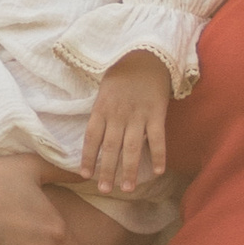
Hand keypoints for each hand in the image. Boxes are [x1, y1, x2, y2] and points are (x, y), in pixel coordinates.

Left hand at [81, 51, 172, 195]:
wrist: (146, 55)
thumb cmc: (122, 73)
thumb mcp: (103, 89)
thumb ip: (100, 112)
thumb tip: (95, 136)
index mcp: (102, 108)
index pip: (92, 137)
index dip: (88, 157)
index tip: (85, 175)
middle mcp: (118, 114)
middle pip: (111, 147)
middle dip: (107, 171)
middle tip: (105, 190)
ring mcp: (138, 115)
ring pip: (132, 147)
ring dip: (129, 169)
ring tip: (127, 188)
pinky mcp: (157, 113)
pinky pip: (157, 138)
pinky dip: (158, 155)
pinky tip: (157, 171)